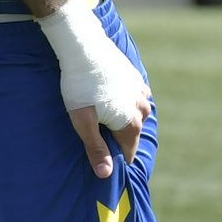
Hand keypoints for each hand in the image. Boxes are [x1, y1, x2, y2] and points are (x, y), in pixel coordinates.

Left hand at [39, 0, 149, 178]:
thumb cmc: (79, 86)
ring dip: (124, 119)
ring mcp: (141, 91)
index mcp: (130, 122)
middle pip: (133, 133)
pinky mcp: (136, 78)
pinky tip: (113, 100)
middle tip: (97, 133)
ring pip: (137, 114)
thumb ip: (95, 148)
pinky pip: (137, 97)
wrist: (84, 47)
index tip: (101, 158)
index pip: (128, 151)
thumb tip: (106, 174)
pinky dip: (127, 103)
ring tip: (104, 117)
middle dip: (118, 137)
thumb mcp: (83, 121)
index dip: (115, 158)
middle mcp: (142, 108)